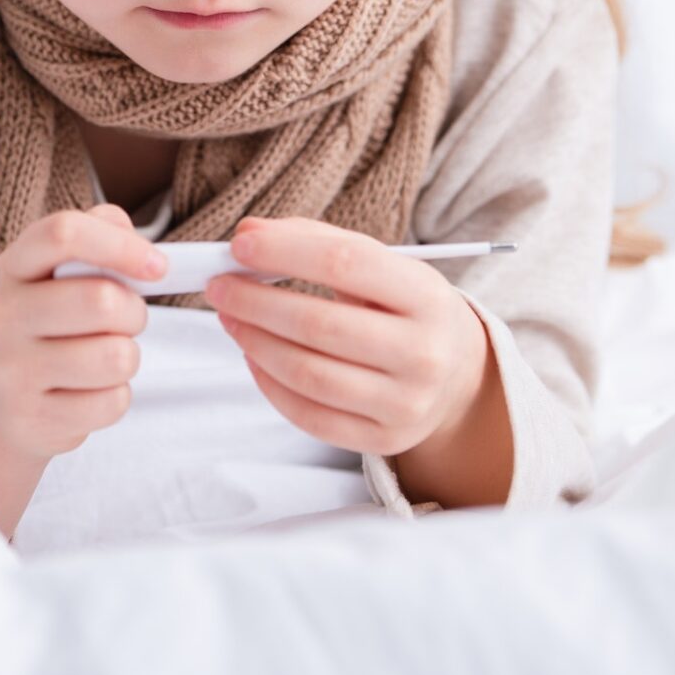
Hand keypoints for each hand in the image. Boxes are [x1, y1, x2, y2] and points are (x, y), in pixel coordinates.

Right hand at [0, 203, 165, 459]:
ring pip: (117, 357)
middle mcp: (6, 314)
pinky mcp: (35, 417)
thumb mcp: (61, 270)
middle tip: (125, 320)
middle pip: (102, 300)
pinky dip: (116, 396)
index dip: (121, 245)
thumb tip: (140, 246)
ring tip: (104, 355)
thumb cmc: (53, 323)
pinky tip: (89, 391)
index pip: (64, 234)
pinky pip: (112, 402)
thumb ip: (102, 234)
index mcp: (15, 266)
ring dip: (128, 356)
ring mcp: (15, 369)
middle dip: (135, 312)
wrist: (6, 402)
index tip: (158, 267)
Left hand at [204, 215, 489, 457]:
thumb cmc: (405, 309)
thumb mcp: (383, 266)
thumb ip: (318, 243)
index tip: (240, 244)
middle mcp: (423, 353)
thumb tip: (248, 234)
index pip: (346, 263)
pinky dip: (269, 384)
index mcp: (427, 296)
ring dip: (254, 342)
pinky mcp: (383, 440)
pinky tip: (253, 356)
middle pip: (319, 324)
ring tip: (230, 318)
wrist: (456, 376)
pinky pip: (310, 415)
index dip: (285, 251)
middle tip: (218, 286)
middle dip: (255, 302)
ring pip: (308, 374)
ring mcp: (406, 403)